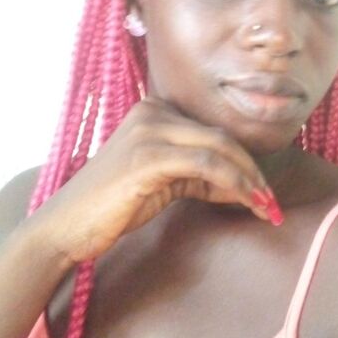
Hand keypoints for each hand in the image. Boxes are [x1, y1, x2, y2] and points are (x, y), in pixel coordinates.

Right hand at [26, 97, 281, 265]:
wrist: (66, 226)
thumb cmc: (112, 206)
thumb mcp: (164, 183)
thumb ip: (199, 176)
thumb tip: (243, 186)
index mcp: (155, 111)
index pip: (213, 133)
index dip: (244, 162)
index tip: (263, 192)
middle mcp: (153, 112)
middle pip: (221, 137)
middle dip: (252, 171)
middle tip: (271, 202)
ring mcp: (149, 131)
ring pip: (218, 148)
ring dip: (250, 180)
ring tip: (266, 207)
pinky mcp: (148, 155)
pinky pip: (206, 165)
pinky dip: (233, 184)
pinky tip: (247, 202)